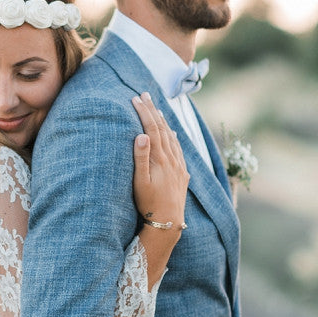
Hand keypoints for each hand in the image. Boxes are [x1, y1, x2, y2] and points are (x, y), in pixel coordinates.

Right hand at [132, 93, 188, 228]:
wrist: (168, 222)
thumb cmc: (149, 204)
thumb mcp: (141, 182)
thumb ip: (141, 158)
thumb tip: (142, 135)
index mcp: (160, 159)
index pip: (151, 129)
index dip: (144, 112)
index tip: (135, 99)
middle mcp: (172, 159)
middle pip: (162, 129)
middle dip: (153, 110)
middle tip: (144, 94)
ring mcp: (179, 166)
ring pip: (172, 137)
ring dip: (163, 121)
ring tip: (156, 109)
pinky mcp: (182, 174)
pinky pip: (179, 149)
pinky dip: (174, 137)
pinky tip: (173, 133)